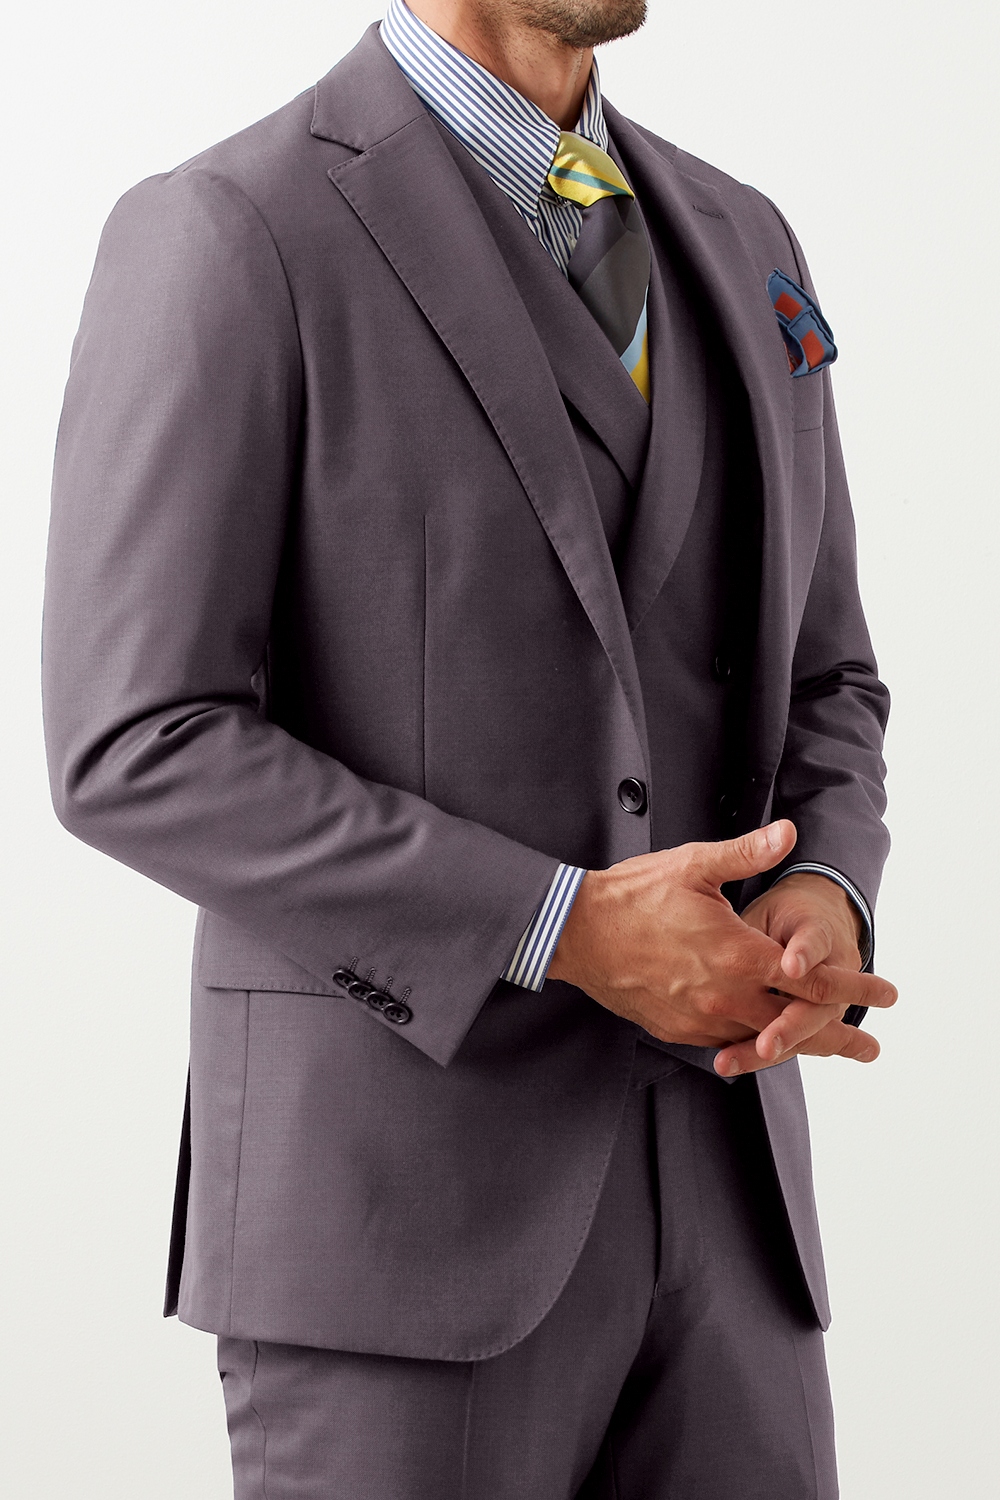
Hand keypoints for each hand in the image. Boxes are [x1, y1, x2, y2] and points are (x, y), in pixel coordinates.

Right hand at [549, 821, 894, 1053]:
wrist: (576, 933)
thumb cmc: (634, 895)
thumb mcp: (694, 865)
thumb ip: (747, 853)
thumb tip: (790, 833)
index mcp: (740, 955)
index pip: (814, 979)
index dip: (855, 986)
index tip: (887, 993)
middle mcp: (727, 996)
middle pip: (798, 1025)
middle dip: (840, 1036)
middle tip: (871, 1048)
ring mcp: (701, 1019)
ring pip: (763, 1041)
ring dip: (798, 1046)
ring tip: (828, 1051)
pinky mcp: (677, 1030)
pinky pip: (726, 1044)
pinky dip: (752, 1043)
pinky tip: (763, 1040)